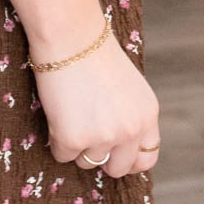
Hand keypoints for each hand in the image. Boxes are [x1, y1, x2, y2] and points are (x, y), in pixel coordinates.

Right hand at [31, 18, 160, 176]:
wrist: (70, 35)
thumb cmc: (93, 52)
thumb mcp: (128, 85)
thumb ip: (129, 115)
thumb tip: (117, 144)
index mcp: (147, 115)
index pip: (147, 158)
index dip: (129, 160)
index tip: (114, 155)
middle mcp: (131, 130)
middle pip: (117, 168)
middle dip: (101, 156)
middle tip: (85, 134)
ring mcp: (103, 137)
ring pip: (87, 162)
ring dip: (76, 144)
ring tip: (70, 111)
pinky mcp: (73, 139)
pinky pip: (61, 154)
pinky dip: (55, 138)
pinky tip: (56, 111)